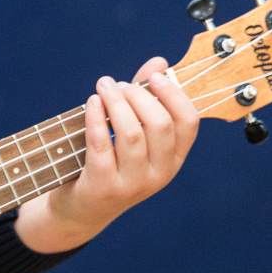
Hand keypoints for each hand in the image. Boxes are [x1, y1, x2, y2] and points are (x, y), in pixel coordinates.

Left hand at [17, 56, 199, 252]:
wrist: (82, 210)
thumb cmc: (110, 162)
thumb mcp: (133, 133)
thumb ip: (145, 97)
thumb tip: (159, 61)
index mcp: (173, 160)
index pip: (189, 122)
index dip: (173, 93)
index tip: (153, 76)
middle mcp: (159, 175)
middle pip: (160, 124)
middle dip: (138, 95)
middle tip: (119, 85)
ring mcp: (132, 184)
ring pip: (131, 133)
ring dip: (116, 102)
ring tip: (103, 87)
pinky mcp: (103, 187)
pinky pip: (101, 145)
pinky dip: (95, 117)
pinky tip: (91, 102)